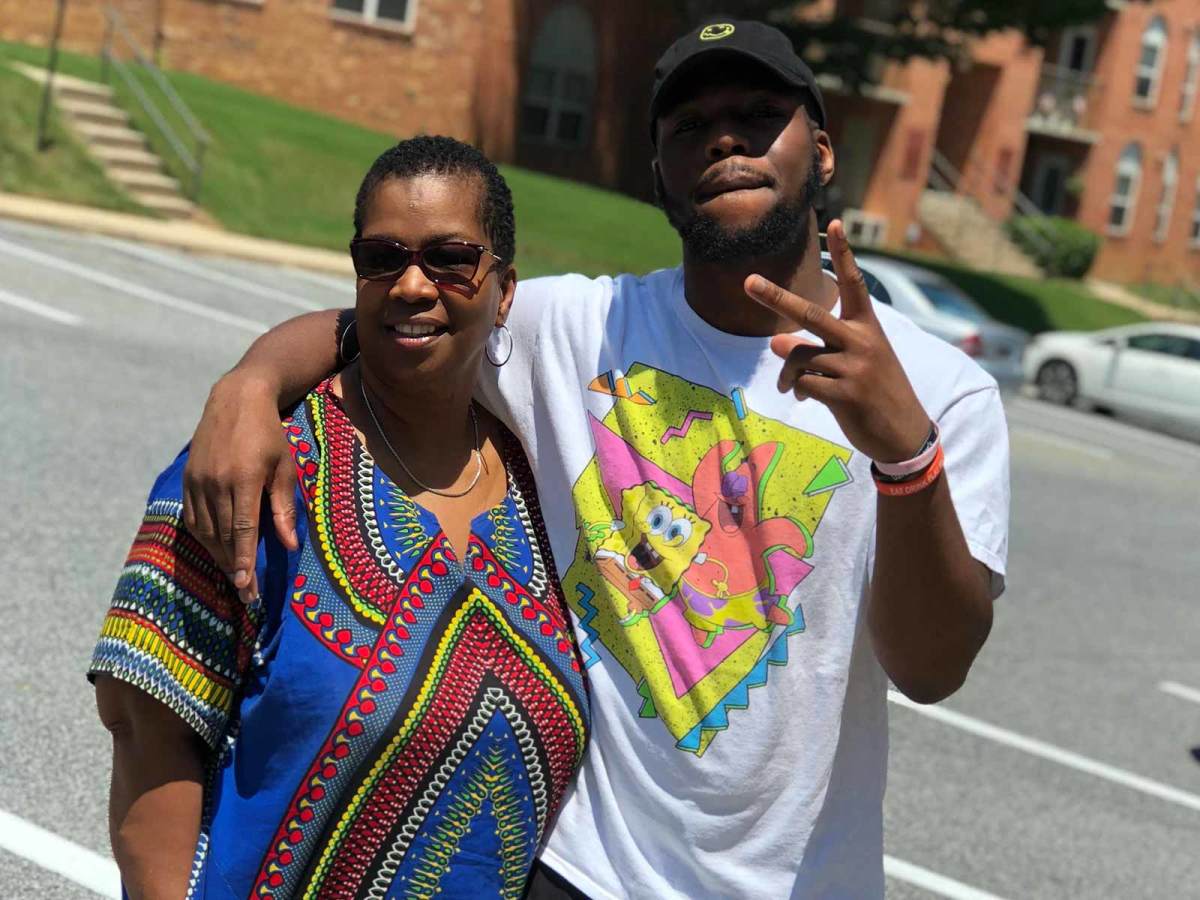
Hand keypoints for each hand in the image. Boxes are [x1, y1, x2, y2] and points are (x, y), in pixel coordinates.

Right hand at [182, 372, 299, 602]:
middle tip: (245, 594)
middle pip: (222, 536)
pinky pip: (192, 517)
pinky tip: (216, 550)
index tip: (245, 586)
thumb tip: (289, 545)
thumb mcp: (285, 467)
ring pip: (205, 530)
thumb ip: (285, 506)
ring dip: (218, 557)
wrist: (235, 399)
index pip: (242, 529)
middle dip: (233, 568)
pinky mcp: (188, 479)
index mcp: (244, 479)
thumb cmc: (270, 434)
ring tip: (233, 576)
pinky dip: (204, 538)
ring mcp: (198, 480)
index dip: (243, 560)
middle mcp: (216, 482)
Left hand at [745, 220, 930, 463]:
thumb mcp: (858, 361)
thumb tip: (777, 342)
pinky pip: (803, 383)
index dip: (845, 253)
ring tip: (790, 384)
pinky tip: (805, 397)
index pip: (854, 283)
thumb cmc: (876, 391)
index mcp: (868, 327)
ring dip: (788, 372)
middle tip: (748, 282)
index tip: (836, 221)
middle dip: (776, 297)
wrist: (904, 433)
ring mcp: (855, 368)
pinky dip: (797, 389)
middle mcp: (862, 342)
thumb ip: (819, 347)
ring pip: (799, 356)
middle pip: (811, 314)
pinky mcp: (845, 396)